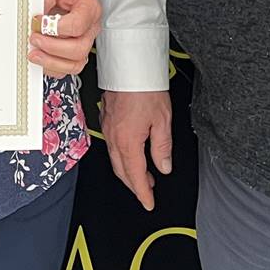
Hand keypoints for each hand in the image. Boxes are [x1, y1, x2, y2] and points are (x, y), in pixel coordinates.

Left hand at [29, 0, 100, 76]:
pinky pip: (65, 71)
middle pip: (79, 48)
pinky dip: (50, 68)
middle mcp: (89, 28)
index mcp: (89, 7)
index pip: (78, 24)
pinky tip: (39, 58)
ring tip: (33, 52)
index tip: (39, 22)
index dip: (57, 27)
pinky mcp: (72, 56)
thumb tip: (41, 10)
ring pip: (75, 63)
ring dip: (51, 61)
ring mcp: (82, 43)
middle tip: (34, 38)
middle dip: (53, 46)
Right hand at [101, 89, 173, 210]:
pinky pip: (111, 145)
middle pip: (122, 171)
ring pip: (115, 159)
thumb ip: (162, 147)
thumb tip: (163, 167)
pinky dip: (121, 156)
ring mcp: (107, 128)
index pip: (135, 176)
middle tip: (147, 192)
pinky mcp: (105, 119)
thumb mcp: (163, 120)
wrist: (129, 65)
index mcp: (128, 141)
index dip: (143, 193)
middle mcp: (114, 137)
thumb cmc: (145, 88)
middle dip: (134, 185)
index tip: (149, 203)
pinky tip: (130, 153)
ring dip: (128, 171)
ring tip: (144, 174)